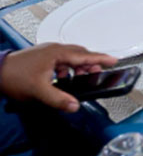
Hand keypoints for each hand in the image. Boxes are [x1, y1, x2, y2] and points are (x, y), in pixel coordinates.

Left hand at [0, 43, 117, 111]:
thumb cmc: (14, 76)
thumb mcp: (39, 91)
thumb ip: (59, 99)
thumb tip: (74, 105)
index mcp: (58, 54)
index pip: (85, 56)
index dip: (101, 59)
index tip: (114, 60)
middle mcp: (54, 49)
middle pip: (80, 54)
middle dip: (90, 64)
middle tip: (97, 73)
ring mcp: (47, 52)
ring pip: (70, 56)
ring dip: (78, 66)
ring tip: (79, 78)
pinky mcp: (42, 56)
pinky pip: (61, 59)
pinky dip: (67, 67)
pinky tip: (62, 77)